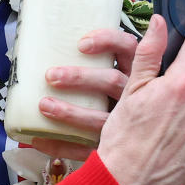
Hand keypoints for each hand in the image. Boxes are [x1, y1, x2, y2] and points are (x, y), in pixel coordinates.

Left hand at [30, 28, 137, 160]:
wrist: (146, 147)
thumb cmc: (125, 100)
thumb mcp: (123, 75)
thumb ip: (102, 60)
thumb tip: (60, 36)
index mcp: (138, 72)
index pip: (129, 48)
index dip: (107, 42)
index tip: (81, 45)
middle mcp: (135, 96)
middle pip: (112, 81)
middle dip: (80, 77)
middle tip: (50, 76)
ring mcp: (126, 124)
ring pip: (100, 118)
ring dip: (69, 113)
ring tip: (44, 106)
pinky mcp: (114, 147)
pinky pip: (86, 148)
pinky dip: (60, 145)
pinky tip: (39, 139)